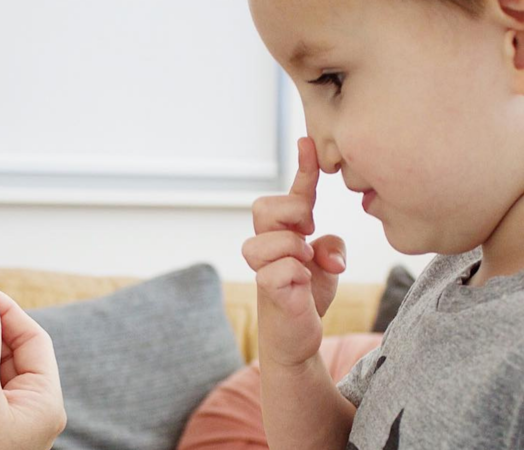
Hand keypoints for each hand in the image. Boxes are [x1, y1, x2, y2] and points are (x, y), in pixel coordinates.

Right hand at [242, 137, 346, 367]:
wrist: (297, 337)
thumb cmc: (308, 293)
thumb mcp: (329, 264)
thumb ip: (330, 246)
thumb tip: (320, 248)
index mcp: (284, 233)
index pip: (291, 194)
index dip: (302, 168)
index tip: (308, 142)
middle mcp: (268, 246)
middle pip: (262, 208)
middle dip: (290, 213)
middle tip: (307, 230)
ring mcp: (264, 268)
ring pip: (264, 241)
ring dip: (292, 250)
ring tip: (304, 265)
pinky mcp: (267, 291)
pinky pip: (276, 272)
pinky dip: (297, 276)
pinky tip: (303, 287)